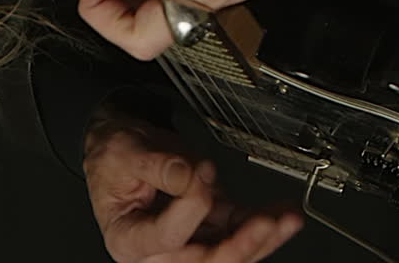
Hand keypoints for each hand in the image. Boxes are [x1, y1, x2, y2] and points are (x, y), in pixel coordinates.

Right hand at [85, 117, 302, 262]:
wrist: (124, 146)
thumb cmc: (114, 155)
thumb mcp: (127, 153)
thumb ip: (160, 166)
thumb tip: (193, 178)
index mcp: (128, 238)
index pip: (166, 238)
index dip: (189, 212)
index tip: (201, 178)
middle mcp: (159, 250)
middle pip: (205, 260)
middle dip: (240, 246)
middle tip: (263, 224)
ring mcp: (188, 241)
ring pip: (230, 252)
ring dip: (262, 238)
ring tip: (285, 219)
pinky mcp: (210, 229)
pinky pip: (240, 233)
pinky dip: (265, 224)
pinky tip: (283, 213)